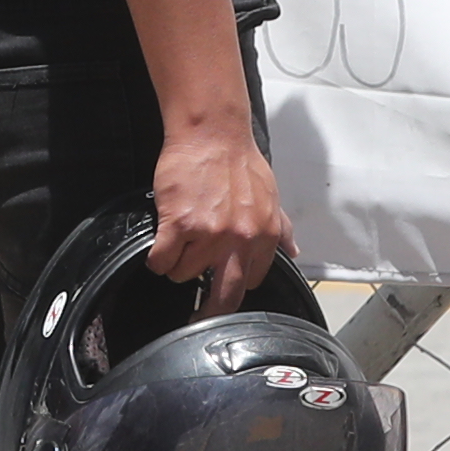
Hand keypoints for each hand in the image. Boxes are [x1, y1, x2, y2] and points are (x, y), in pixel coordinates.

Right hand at [146, 120, 293, 308]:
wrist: (211, 134)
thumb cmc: (238, 160)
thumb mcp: (271, 196)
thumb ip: (281, 228)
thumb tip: (293, 250)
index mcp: (264, 235)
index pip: (251, 281)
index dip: (233, 283)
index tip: (221, 283)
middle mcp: (240, 240)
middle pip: (223, 297)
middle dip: (207, 311)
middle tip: (195, 317)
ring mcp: (209, 234)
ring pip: (184, 275)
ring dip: (176, 265)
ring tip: (177, 243)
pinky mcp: (179, 225)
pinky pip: (161, 261)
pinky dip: (157, 258)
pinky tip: (160, 246)